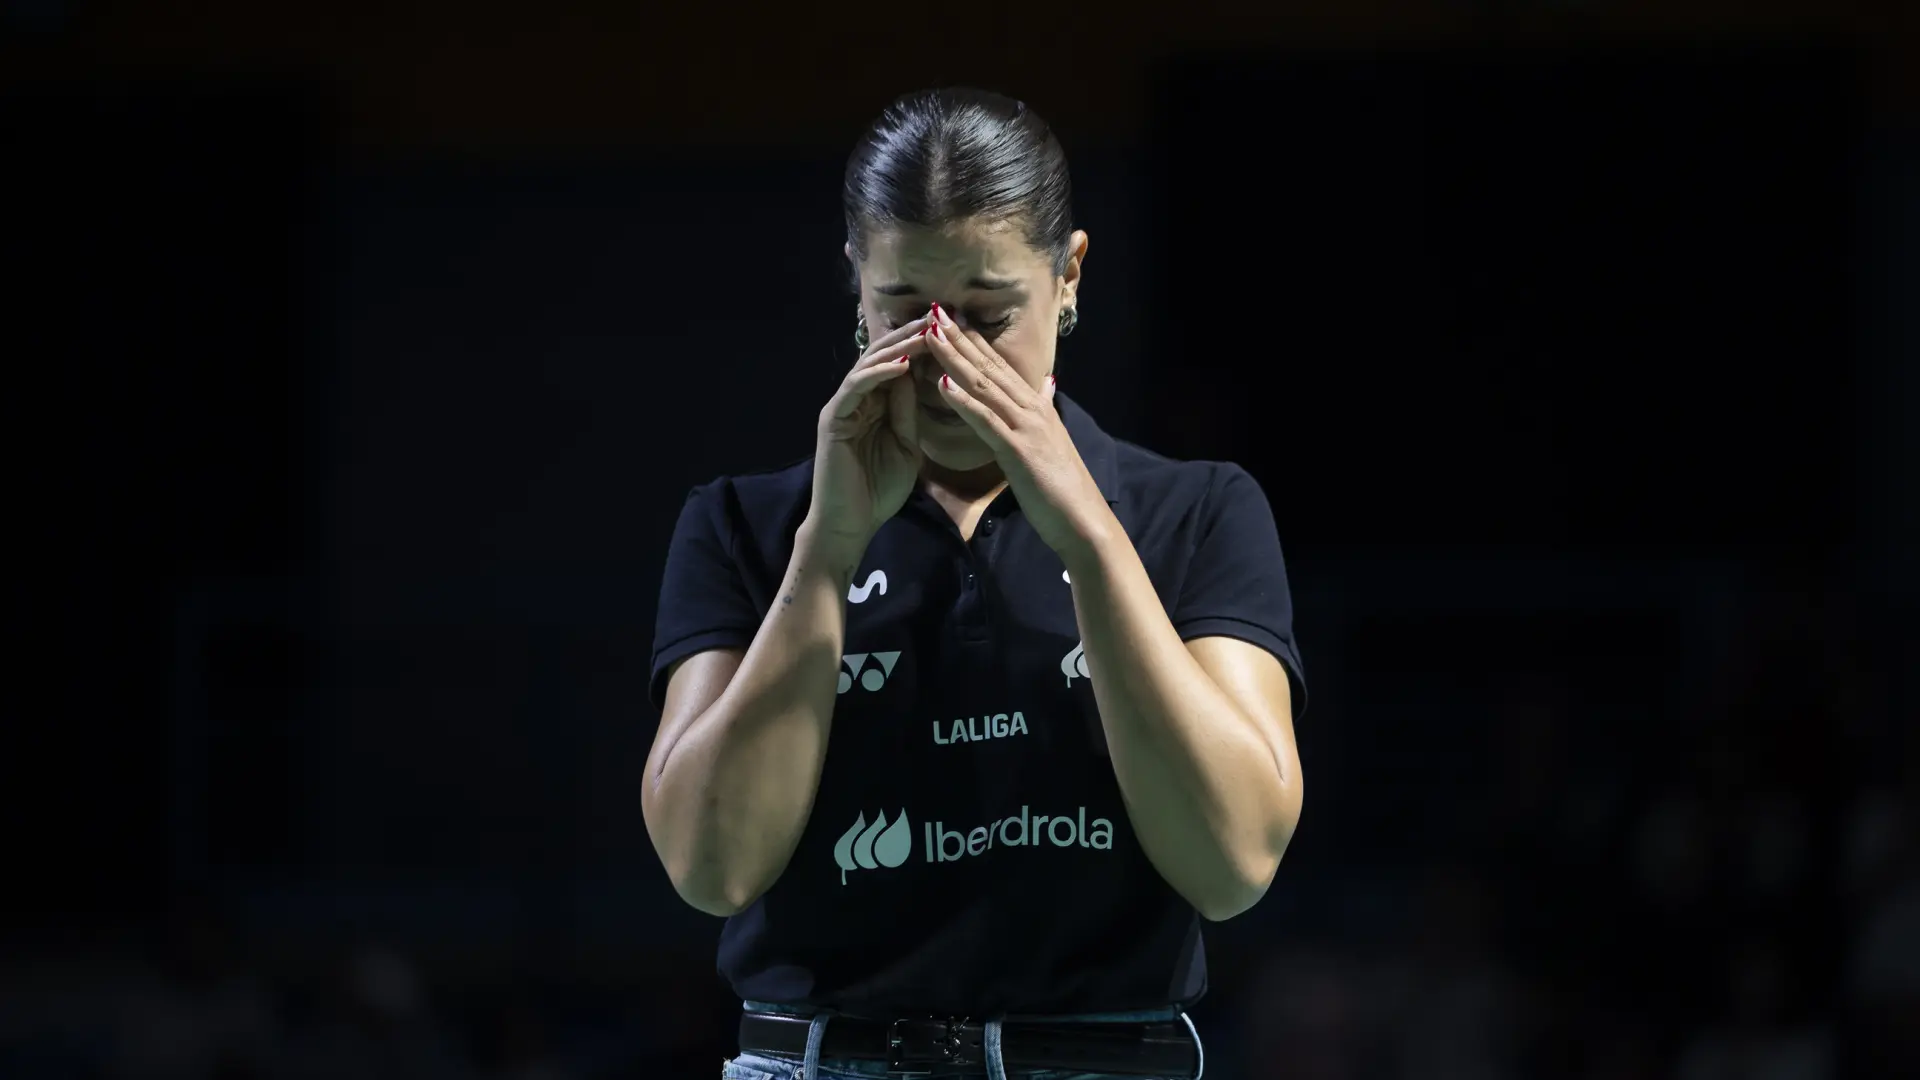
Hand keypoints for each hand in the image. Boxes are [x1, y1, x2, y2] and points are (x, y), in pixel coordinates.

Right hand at [805, 314, 932, 561]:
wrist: (850, 524)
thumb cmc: (878, 490)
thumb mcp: (906, 445)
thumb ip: (908, 412)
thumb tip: (920, 377)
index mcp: (877, 405)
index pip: (900, 365)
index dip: (923, 346)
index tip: (951, 329)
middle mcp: (858, 399)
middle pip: (884, 356)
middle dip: (911, 335)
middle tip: (939, 315)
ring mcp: (844, 406)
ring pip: (869, 365)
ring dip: (897, 347)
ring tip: (924, 331)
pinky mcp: (833, 418)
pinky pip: (856, 387)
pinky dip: (878, 374)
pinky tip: (901, 364)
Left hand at [923, 307, 1115, 560]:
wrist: (1082, 519)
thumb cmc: (1062, 487)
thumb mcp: (1051, 440)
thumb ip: (1044, 409)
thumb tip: (1046, 383)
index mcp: (1036, 406)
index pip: (1000, 367)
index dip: (974, 341)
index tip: (952, 319)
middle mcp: (1031, 408)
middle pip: (989, 367)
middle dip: (960, 338)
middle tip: (935, 310)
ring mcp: (1025, 426)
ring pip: (984, 386)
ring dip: (956, 358)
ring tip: (932, 334)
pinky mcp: (1017, 449)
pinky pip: (987, 420)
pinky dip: (964, 401)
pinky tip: (943, 384)